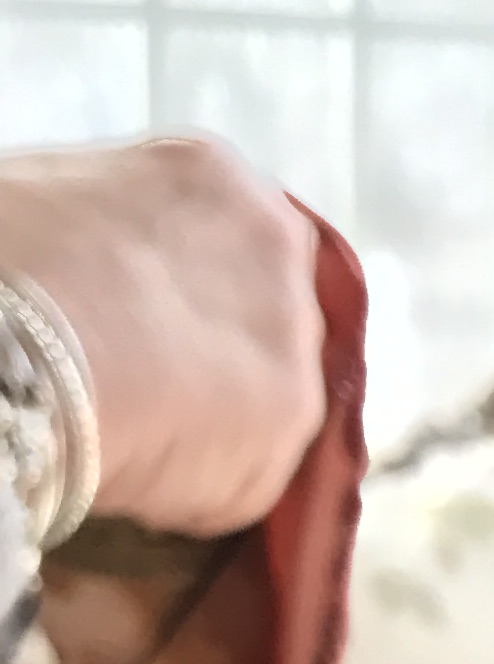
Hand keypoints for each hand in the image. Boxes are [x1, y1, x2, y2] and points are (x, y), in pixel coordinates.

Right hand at [0, 137, 324, 535]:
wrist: (15, 343)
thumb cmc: (1, 262)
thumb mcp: (43, 200)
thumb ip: (103, 228)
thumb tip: (92, 270)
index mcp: (210, 176)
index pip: (224, 236)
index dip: (181, 291)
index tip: (140, 325)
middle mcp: (275, 242)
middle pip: (259, 312)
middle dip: (209, 354)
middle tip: (140, 386)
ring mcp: (294, 332)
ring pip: (264, 394)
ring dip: (211, 424)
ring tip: (131, 434)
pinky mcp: (293, 419)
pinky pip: (247, 467)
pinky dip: (197, 486)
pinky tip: (136, 471)